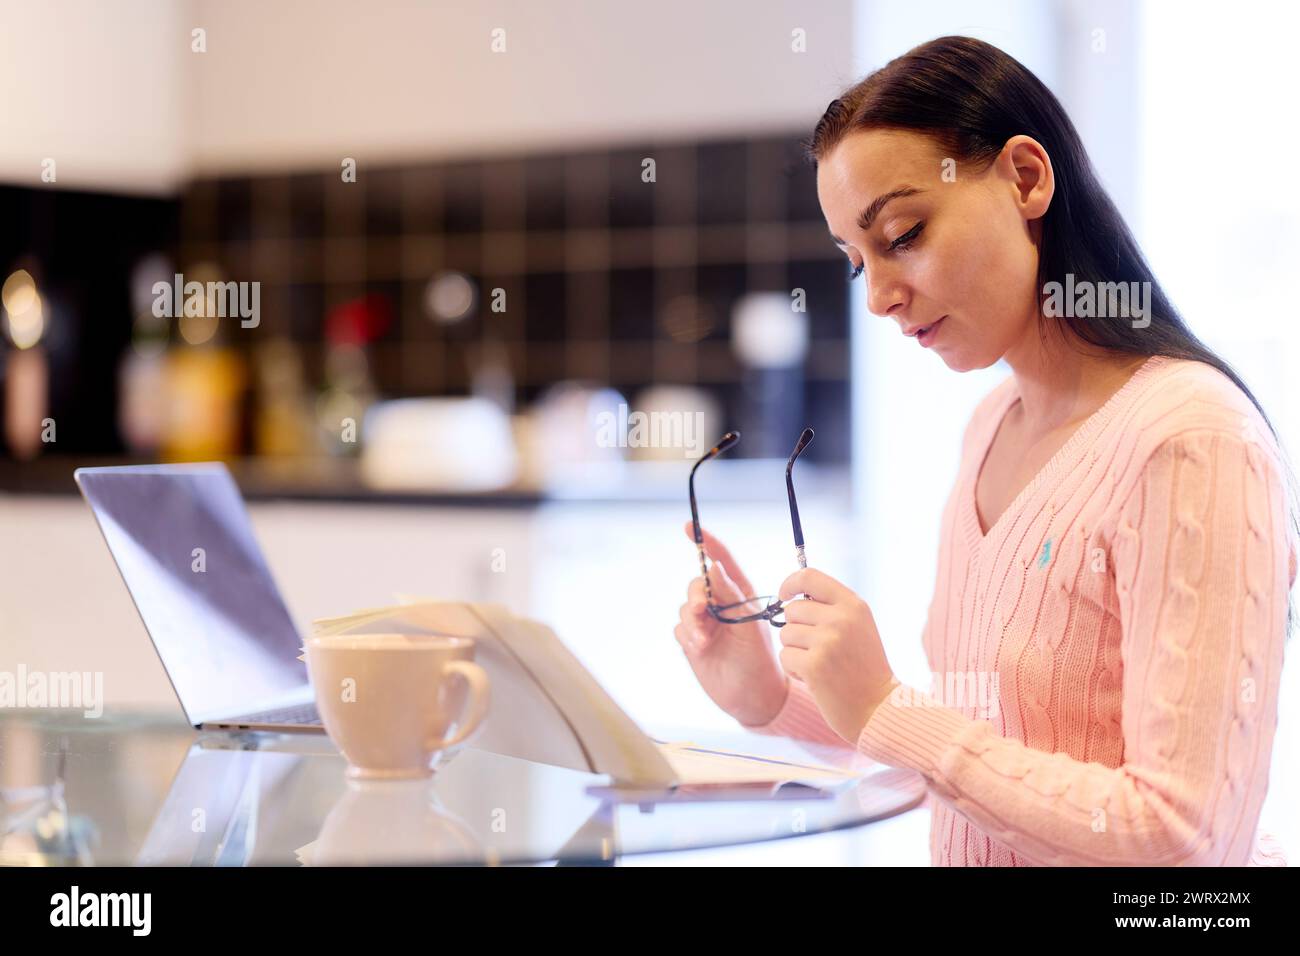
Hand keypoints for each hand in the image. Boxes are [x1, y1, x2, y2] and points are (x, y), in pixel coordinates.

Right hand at [674, 522, 789, 726]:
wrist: (755, 697)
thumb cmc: (762, 660)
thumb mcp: (750, 625)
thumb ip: (731, 596)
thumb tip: (713, 566)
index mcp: (740, 595)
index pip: (721, 561)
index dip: (706, 543)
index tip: (689, 527)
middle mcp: (721, 606)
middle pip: (697, 585)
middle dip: (696, 594)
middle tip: (701, 609)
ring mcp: (705, 623)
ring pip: (685, 607)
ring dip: (691, 620)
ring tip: (704, 641)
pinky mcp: (693, 641)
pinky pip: (680, 628)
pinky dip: (688, 635)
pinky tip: (700, 648)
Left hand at [777, 567, 897, 742]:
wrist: (879, 708)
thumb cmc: (863, 668)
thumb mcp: (857, 627)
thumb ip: (831, 608)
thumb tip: (792, 597)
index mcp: (853, 605)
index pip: (809, 576)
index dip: (789, 583)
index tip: (784, 595)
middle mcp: (842, 618)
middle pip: (792, 609)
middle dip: (796, 630)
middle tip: (817, 649)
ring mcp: (828, 641)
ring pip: (785, 634)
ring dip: (796, 651)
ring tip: (821, 665)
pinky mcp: (815, 665)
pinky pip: (785, 656)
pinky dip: (795, 670)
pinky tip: (816, 680)